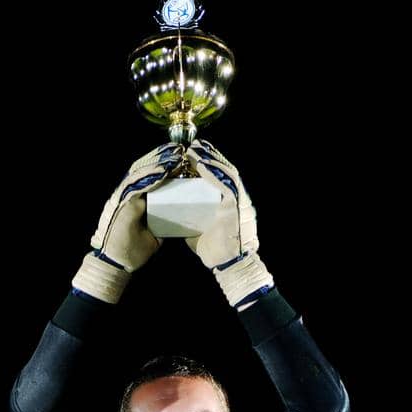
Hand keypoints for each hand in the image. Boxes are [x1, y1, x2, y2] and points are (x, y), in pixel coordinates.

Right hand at [71, 144, 183, 304]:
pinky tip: (164, 169)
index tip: (181, 157)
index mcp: (135, 199)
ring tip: (175, 154)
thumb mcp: (154, 234)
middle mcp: (127, 193)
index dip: (164, 164)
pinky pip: (137, 184)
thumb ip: (162, 223)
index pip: (149, 175)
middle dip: (162, 156)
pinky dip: (150, 175)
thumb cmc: (132, 251)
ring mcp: (123, 196)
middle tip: (179, 148)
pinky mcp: (122, 203)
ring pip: (141, 171)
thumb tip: (179, 218)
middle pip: (145, 167)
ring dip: (158, 161)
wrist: (116, 264)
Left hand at [184, 140, 273, 308]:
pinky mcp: (236, 204)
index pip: (218, 174)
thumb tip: (174, 213)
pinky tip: (201, 163)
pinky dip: (212, 171)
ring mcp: (237, 198)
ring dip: (208, 158)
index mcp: (227, 199)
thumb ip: (190, 218)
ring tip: (194, 149)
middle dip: (207, 154)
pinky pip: (225, 182)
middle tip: (191, 145)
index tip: (191, 154)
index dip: (205, 161)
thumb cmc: (215, 250)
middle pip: (222, 167)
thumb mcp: (199, 228)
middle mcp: (235, 195)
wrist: (229, 265)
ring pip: (224, 170)